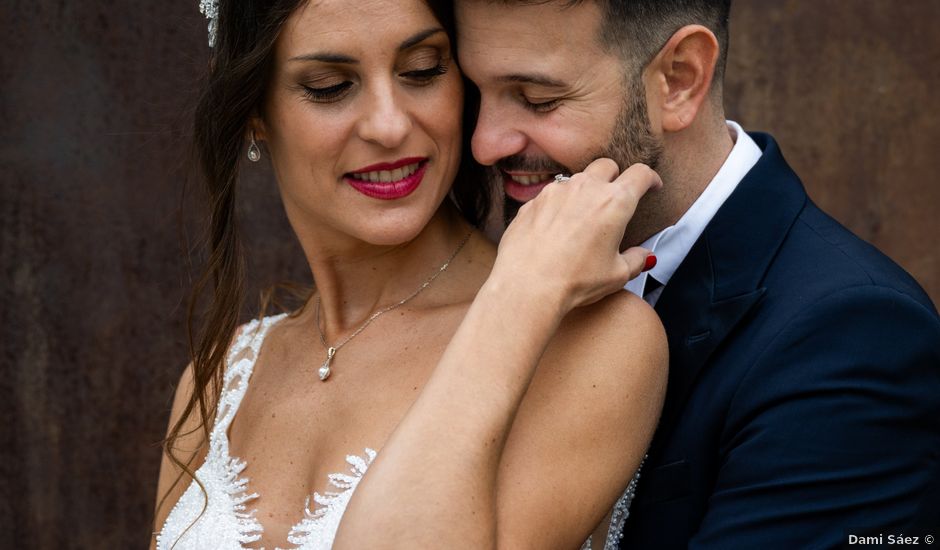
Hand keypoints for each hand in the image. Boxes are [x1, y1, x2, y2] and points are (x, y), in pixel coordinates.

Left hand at [491, 159, 661, 313]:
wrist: (527, 285)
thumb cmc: (575, 281)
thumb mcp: (617, 275)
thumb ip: (636, 260)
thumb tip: (645, 256)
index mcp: (615, 202)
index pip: (640, 174)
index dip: (650, 178)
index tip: (651, 186)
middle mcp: (586, 188)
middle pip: (607, 167)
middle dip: (616, 178)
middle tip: (615, 200)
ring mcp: (556, 191)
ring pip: (577, 179)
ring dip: (586, 190)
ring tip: (584, 216)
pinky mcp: (533, 201)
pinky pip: (552, 194)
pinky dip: (560, 204)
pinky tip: (558, 227)